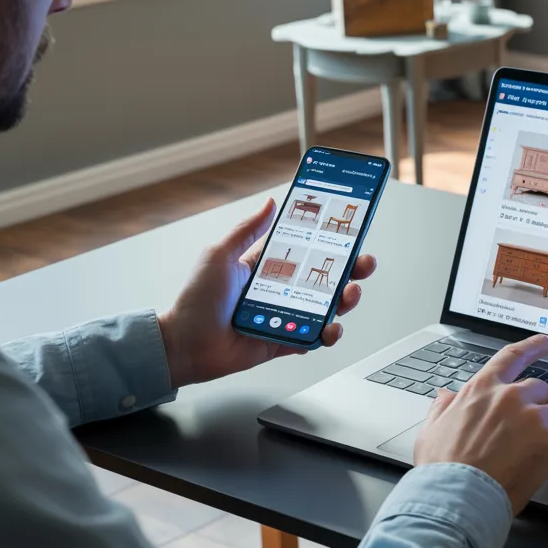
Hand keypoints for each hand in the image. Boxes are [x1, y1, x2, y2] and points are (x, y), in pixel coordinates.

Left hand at [158, 198, 376, 387]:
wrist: (184, 345)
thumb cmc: (196, 300)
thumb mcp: (220, 255)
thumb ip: (248, 229)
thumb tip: (270, 202)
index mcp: (269, 267)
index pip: (309, 251)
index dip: (332, 243)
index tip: (351, 234)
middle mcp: (282, 291)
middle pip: (326, 279)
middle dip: (351, 271)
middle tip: (363, 264)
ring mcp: (286, 316)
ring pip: (327, 307)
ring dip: (345, 300)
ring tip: (349, 294)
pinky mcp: (285, 341)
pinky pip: (314, 338)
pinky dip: (328, 334)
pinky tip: (330, 327)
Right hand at [413, 335, 547, 514]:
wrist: (455, 498)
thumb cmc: (442, 470)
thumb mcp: (432, 430)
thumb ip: (443, 407)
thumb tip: (445, 395)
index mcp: (481, 389)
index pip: (512, 357)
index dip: (534, 346)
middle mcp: (509, 396)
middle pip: (541, 390)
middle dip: (538, 412)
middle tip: (528, 439)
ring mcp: (532, 417)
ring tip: (540, 456)